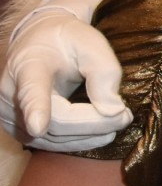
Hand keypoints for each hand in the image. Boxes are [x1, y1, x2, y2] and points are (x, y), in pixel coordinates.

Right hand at [0, 0, 131, 148]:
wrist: (39, 43)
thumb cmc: (67, 41)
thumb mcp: (91, 42)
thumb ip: (104, 71)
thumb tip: (113, 111)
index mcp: (28, 66)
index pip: (30, 90)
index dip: (35, 109)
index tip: (37, 125)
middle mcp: (12, 94)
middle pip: (55, 122)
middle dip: (94, 124)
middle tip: (125, 116)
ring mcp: (12, 116)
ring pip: (54, 139)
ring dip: (90, 135)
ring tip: (118, 120)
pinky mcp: (20, 130)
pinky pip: (51, 143)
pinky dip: (79, 140)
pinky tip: (100, 131)